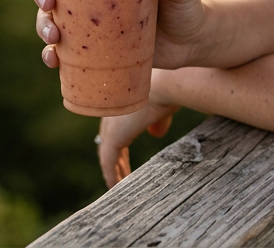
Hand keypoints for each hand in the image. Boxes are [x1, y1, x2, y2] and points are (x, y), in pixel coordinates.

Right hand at [31, 0, 208, 69]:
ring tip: (52, 36)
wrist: (190, 43)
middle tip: (48, 3)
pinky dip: (53, 54)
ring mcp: (91, 20)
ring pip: (52, 17)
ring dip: (42, 24)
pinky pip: (64, 50)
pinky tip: (53, 60)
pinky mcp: (93, 46)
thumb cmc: (185, 7)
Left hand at [96, 72, 179, 187]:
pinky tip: (116, 187)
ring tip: (121, 185)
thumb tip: (156, 134)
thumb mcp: (162, 108)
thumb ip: (157, 122)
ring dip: (114, 170)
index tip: (124, 158)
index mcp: (121, 105)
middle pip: (108, 142)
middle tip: (122, 174)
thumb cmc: (167, 92)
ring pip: (107, 154)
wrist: (163, 86)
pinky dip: (111, 175)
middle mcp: (111, 115)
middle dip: (116, 159)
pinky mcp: (112, 139)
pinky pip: (108, 162)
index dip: (120, 142)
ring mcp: (110, 127)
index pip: (115, 128)